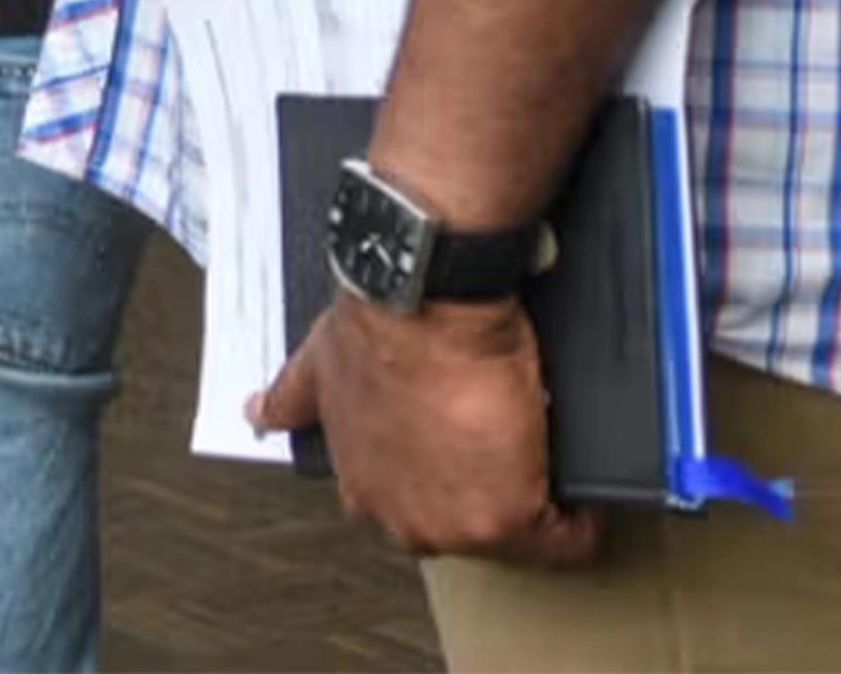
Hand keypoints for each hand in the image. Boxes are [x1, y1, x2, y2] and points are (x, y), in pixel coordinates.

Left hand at [251, 294, 595, 567]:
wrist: (420, 298)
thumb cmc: (376, 324)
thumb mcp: (318, 368)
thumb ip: (292, 399)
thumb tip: (257, 412)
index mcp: (363, 491)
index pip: (415, 509)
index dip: (448, 482)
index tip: (472, 454)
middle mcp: (402, 522)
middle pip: (466, 527)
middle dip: (488, 492)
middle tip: (503, 441)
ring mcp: (453, 527)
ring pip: (516, 537)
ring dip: (534, 499)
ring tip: (539, 449)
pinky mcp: (508, 518)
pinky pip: (567, 542)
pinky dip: (581, 519)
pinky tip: (583, 488)